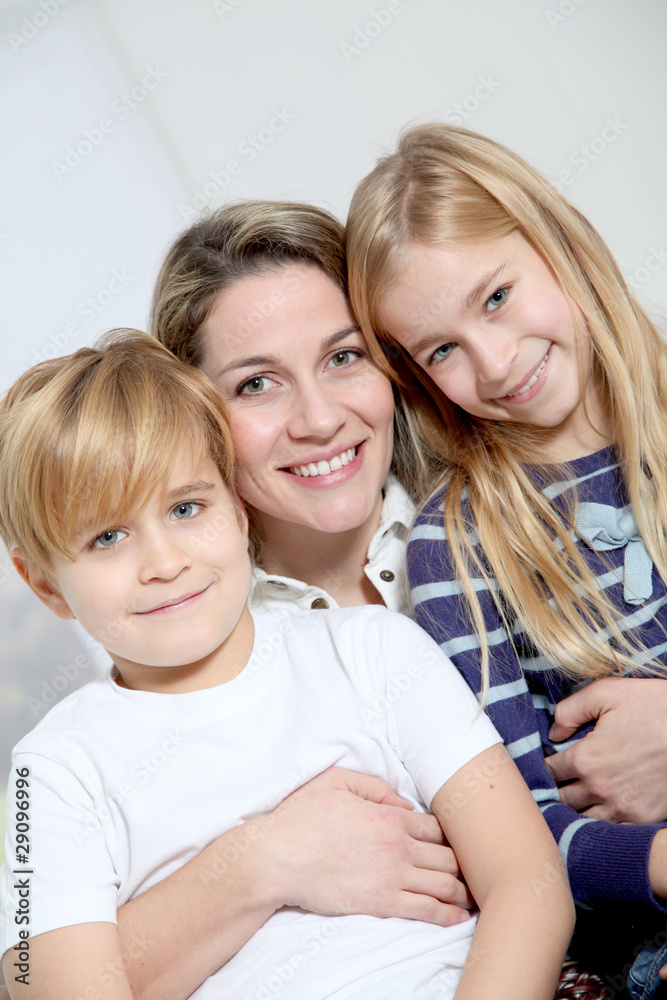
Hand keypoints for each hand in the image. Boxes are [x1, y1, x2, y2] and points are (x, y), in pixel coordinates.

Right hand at [254, 766, 472, 924]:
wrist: (278, 857)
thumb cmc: (303, 818)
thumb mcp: (337, 781)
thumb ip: (375, 786)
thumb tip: (402, 802)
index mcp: (388, 816)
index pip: (434, 826)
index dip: (448, 836)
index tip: (455, 844)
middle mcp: (397, 845)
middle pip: (446, 856)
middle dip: (462, 864)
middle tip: (471, 872)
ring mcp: (392, 876)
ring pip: (443, 884)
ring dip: (461, 891)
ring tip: (471, 896)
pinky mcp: (382, 902)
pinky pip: (426, 910)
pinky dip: (447, 914)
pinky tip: (458, 917)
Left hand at [547, 677, 666, 821]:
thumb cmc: (655, 707)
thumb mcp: (607, 693)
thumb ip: (570, 710)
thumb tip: (553, 732)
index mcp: (587, 758)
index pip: (549, 770)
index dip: (543, 764)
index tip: (545, 761)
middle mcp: (601, 788)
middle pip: (561, 799)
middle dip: (554, 789)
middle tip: (553, 781)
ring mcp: (623, 807)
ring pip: (583, 819)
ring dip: (574, 809)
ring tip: (572, 798)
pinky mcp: (644, 818)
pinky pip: (612, 829)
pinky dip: (601, 823)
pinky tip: (599, 809)